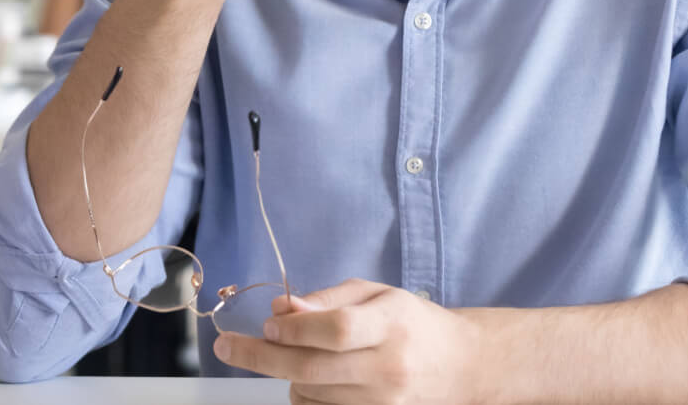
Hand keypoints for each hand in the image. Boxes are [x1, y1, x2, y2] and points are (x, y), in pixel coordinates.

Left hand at [213, 279, 484, 404]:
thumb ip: (328, 299)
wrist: (461, 366)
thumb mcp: (376, 293)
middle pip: (313, 368)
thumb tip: (281, 308)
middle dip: (261, 357)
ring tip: (297, 355)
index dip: (296, 328)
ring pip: (310, 394)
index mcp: (392, 323)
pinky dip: (304, 396)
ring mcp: (384, 402)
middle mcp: (389, 366)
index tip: (267, 324)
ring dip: (287, 375)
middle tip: (227, 347)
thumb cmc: (411, 321)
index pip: (338, 330)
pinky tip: (311, 380)